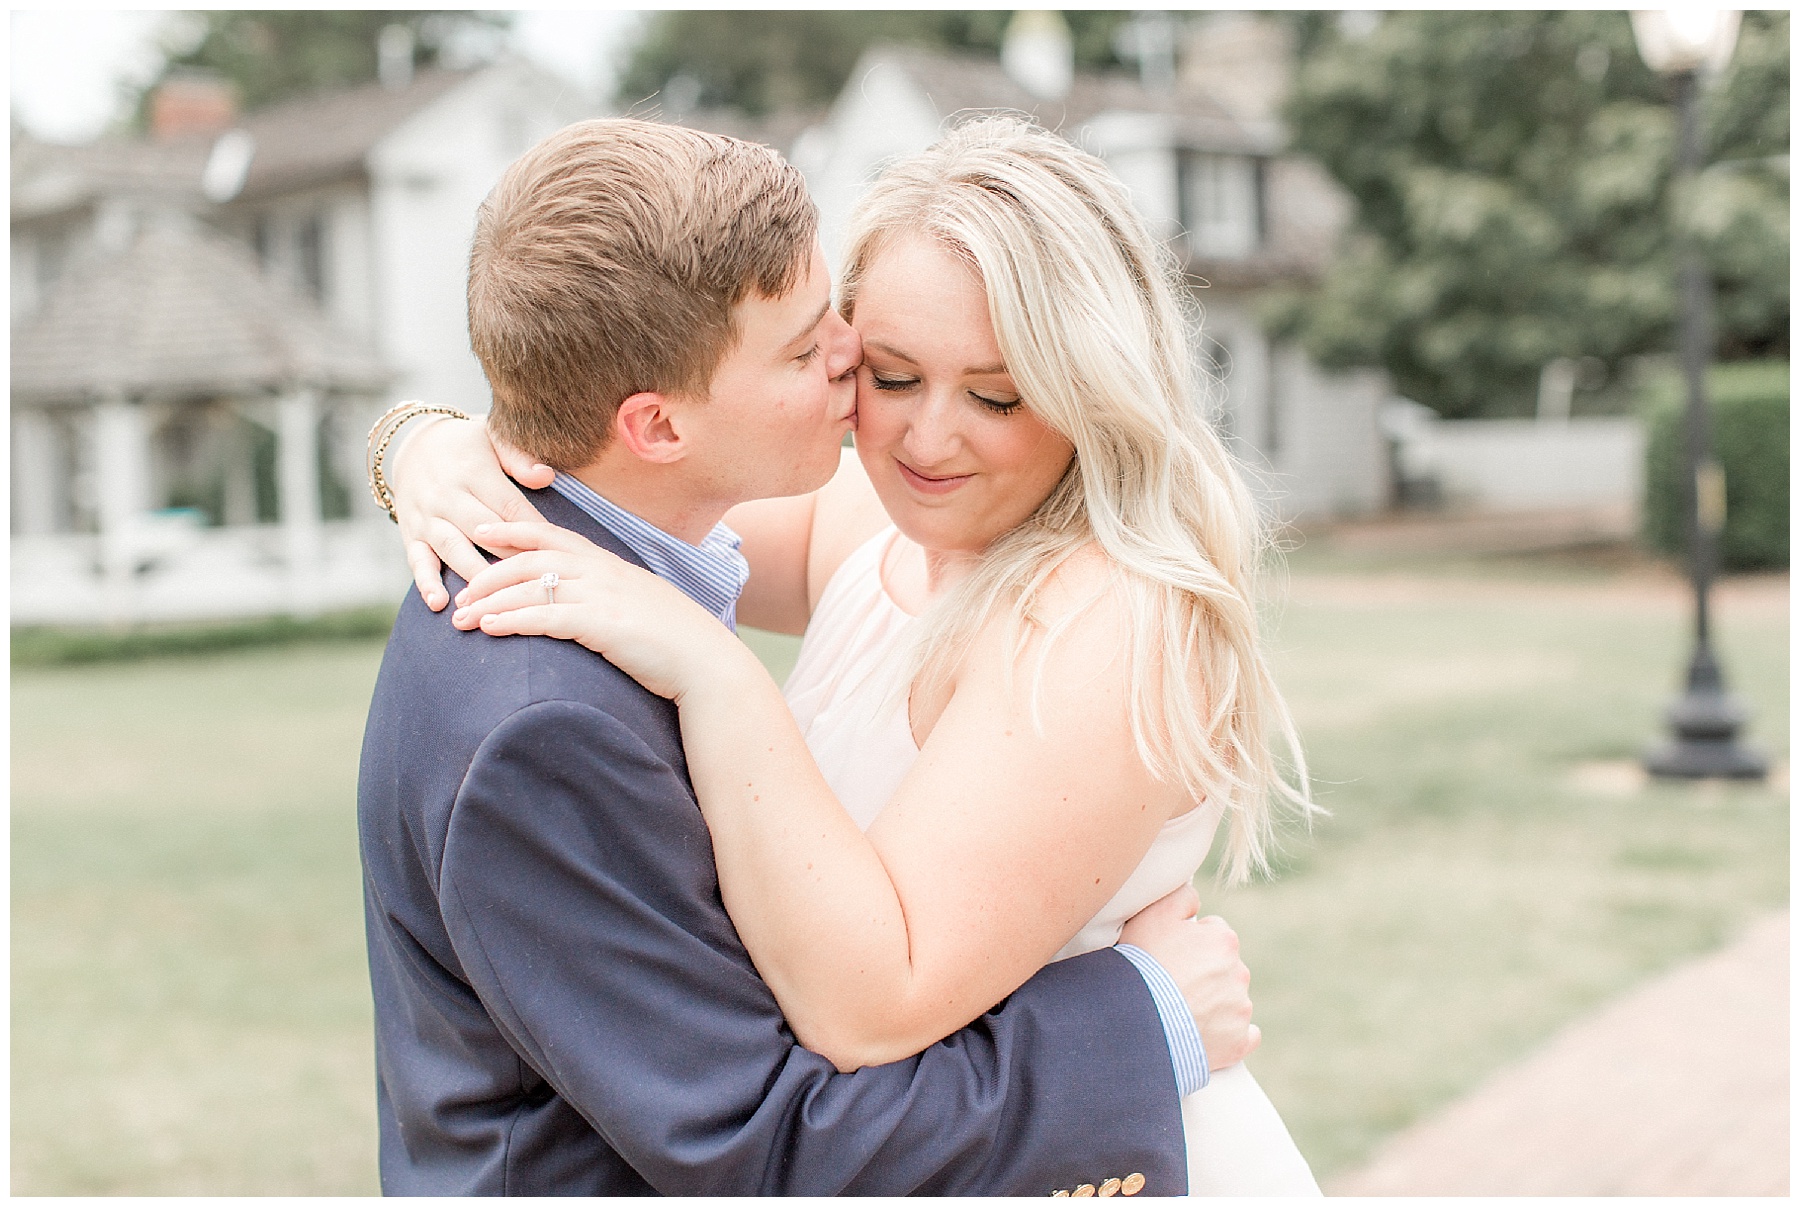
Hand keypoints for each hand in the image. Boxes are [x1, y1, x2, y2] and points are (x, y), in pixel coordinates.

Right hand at [391, 415, 555, 609]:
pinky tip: (439, 603)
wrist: (413, 443)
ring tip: (495, 601)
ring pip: (453, 549)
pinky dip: (426, 583)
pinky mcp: (410, 534)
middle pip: (483, 531)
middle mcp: (447, 495)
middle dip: (510, 557)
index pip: (509, 506)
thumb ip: (518, 456)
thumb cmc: (469, 445)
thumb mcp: (493, 437)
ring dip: (474, 575)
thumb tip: (545, 476)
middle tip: (535, 582)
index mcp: (472, 471)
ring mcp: (426, 517)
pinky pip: (417, 561)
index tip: (555, 553)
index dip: (532, 531)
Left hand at [451, 520, 744, 701]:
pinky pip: (546, 616)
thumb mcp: (640, 605)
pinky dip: (513, 621)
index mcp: (609, 564)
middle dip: (488, 573)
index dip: (513, 530)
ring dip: (490, 602)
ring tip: (461, 619)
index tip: (481, 531)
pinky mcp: (603, 625)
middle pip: (531, 559)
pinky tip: (490, 629)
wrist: (707, 662)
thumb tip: (588, 605)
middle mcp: (602, 572)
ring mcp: (603, 596)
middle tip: (459, 593)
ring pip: (531, 587)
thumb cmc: (675, 641)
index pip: (552, 536)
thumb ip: (610, 596)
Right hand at [1119, 885, 1259, 1071]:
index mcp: (1224, 941)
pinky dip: (1230, 1034)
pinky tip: (1207, 1034)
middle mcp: (1239, 972)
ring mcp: (1241, 1009)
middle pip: (1223, 967)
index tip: (1170, 955)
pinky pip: (1245, 1035)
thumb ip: (1181, 896)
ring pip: (1232, 999)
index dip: (1189, 943)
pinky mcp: (1238, 1042)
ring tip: (1178, 1011)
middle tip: (1172, 983)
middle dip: (1204, 973)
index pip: (1213, 934)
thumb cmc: (1143, 965)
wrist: (1139, 1020)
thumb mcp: (1152, 914)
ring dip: (1213, 1003)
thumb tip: (1195, 898)